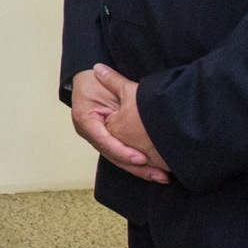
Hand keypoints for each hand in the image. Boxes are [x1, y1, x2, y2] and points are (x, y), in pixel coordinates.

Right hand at [71, 64, 167, 183]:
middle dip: (137, 167)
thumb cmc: (93, 82)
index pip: (104, 141)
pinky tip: (155, 172)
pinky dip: (138, 165)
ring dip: (141, 170)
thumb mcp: (102, 80)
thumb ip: (110, 81)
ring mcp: (99, 140)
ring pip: (119, 160)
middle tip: (158, 174)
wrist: (87, 84)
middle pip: (114, 156)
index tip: (140, 158)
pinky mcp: (109, 142)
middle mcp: (91, 134)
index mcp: (85, 120)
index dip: (122, 151)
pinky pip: (123, 156)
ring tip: (162, 177)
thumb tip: (100, 70)